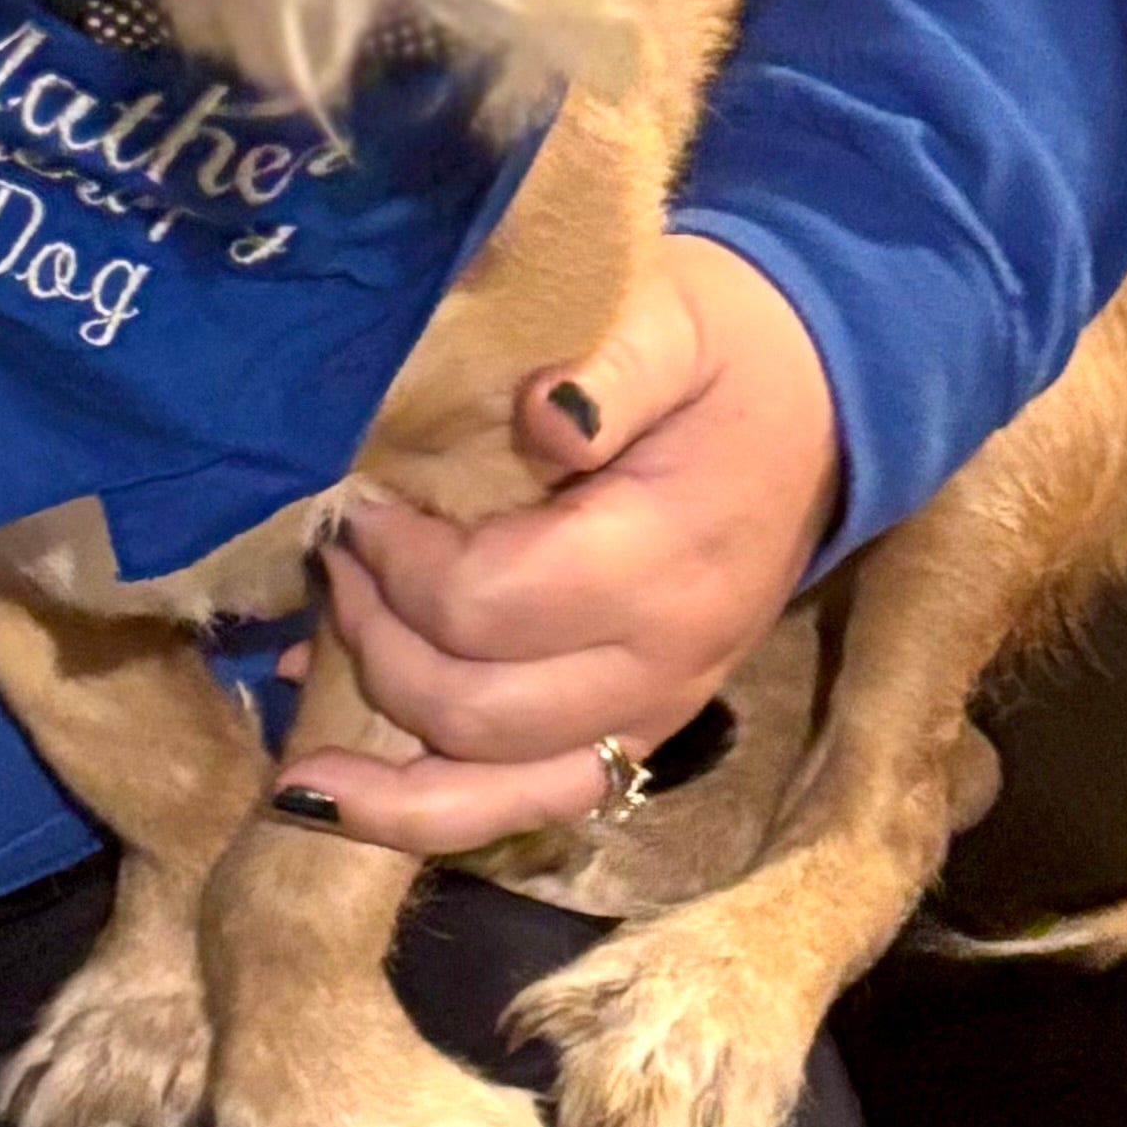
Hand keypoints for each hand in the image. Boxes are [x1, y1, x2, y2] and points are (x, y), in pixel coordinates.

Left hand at [296, 236, 838, 859]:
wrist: (827, 398)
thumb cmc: (731, 350)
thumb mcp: (675, 317)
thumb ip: (612, 364)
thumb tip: (545, 414)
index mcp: (663, 561)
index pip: (485, 604)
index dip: (393, 563)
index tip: (353, 502)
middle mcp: (663, 664)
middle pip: (472, 709)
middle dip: (373, 642)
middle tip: (331, 561)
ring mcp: (657, 712)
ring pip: (497, 793)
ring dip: (387, 776)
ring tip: (298, 754)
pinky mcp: (640, 733)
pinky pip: (531, 803)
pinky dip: (431, 809)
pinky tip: (343, 788)